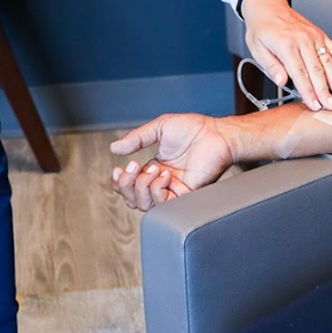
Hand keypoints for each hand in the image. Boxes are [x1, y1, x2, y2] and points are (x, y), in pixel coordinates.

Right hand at [110, 113, 234, 211]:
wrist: (217, 133)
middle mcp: (162, 182)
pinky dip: (158, 189)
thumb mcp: (159, 128)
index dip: (119, 182)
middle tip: (135, 167)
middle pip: (133, 199)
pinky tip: (164, 174)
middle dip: (126, 185)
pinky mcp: (184, 194)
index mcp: (154, 168)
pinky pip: (163, 203)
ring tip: (154, 168)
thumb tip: (114, 148)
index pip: (129, 186)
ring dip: (142, 186)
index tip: (119, 168)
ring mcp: (173, 189)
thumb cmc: (194, 129)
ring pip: (145, 205)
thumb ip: (137, 138)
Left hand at [241, 0, 331, 110]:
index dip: (308, 92)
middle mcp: (302, 40)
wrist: (267, 5)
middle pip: (317, 70)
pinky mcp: (319, 34)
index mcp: (286, 45)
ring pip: (327, 61)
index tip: (314, 105)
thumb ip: (271, 66)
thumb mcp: (257, 48)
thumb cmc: (261, 27)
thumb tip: (281, 81)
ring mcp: (313, 36)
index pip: (300, 74)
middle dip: (325, 91)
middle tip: (331, 106)